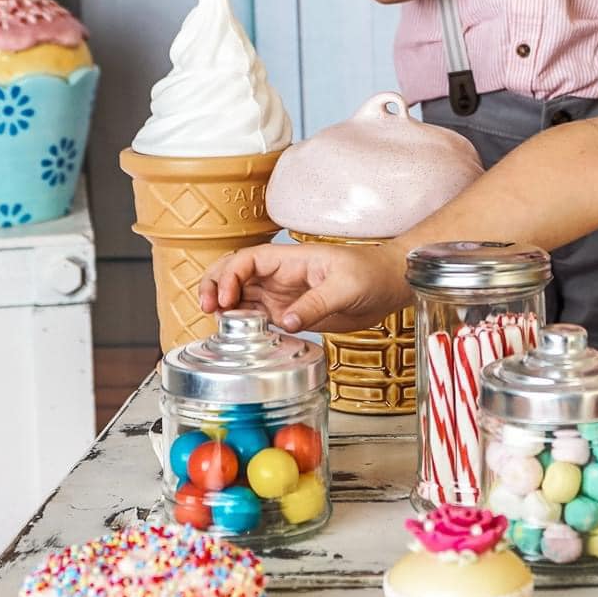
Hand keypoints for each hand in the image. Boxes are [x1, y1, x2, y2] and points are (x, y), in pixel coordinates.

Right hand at [198, 241, 410, 334]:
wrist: (391, 284)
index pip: (247, 259)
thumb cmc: (372, 273)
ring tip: (217, 324)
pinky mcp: (290, 313)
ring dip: (224, 307)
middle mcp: (281, 276)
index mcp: (291, 259)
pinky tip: (237, 336)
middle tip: (207, 309)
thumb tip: (285, 321)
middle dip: (214, 286)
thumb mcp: (347, 287)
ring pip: (241, 296)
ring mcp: (283, 295)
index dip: (229, 275)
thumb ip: (315, 304)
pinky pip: (257, 316)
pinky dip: (241, 324)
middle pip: (234, 274)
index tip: (223, 297)